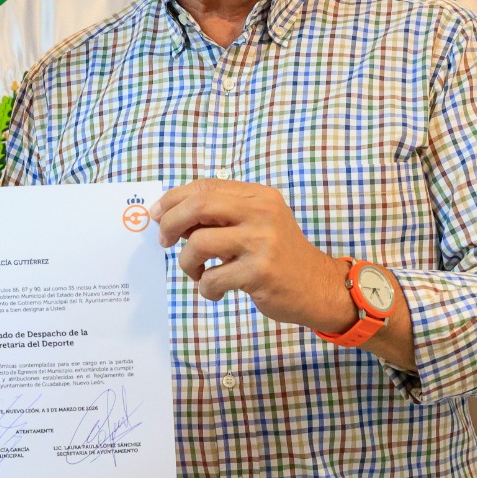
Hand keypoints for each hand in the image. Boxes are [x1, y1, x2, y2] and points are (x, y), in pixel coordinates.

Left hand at [152, 179, 352, 331]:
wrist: (319, 287)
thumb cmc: (278, 256)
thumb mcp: (255, 225)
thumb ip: (219, 217)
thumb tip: (169, 216)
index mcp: (258, 196)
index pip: (205, 187)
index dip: (173, 199)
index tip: (157, 215)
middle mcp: (261, 212)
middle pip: (198, 205)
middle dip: (170, 223)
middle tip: (164, 242)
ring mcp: (262, 242)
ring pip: (199, 243)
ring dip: (187, 263)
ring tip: (198, 273)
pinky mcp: (260, 272)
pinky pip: (212, 278)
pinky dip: (205, 288)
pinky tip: (216, 291)